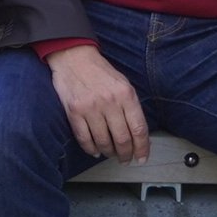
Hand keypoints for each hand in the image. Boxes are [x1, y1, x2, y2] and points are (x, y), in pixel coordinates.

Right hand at [46, 45, 149, 163]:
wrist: (73, 57)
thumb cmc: (99, 71)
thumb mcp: (123, 84)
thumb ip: (131, 107)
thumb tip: (137, 134)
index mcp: (126, 95)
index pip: (139, 129)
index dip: (142, 148)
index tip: (141, 158)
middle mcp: (110, 102)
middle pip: (122, 139)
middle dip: (125, 154)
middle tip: (125, 159)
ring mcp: (91, 107)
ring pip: (103, 141)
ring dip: (108, 152)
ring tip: (110, 153)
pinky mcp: (74, 111)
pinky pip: (84, 138)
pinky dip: (90, 149)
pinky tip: (94, 151)